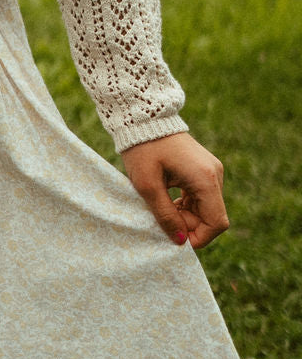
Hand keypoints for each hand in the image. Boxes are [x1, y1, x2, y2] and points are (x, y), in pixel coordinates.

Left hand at [120, 131, 227, 249]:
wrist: (142, 118)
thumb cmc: (142, 150)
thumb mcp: (148, 186)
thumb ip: (165, 215)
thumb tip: (180, 241)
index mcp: (206, 178)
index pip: (216, 223)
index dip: (199, 237)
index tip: (175, 238)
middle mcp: (215, 174)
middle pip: (211, 216)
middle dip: (189, 225)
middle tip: (162, 218)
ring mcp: (211, 171)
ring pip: (206, 208)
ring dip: (186, 216)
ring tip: (161, 206)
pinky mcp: (203, 169)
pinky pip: (201, 197)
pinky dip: (186, 205)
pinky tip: (167, 200)